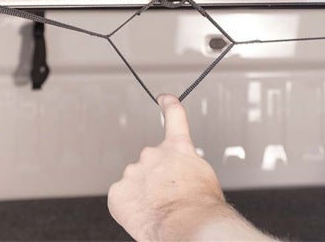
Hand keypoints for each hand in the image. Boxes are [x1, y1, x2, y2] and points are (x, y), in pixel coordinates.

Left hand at [107, 94, 270, 240]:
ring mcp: (133, 172)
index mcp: (178, 149)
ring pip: (135, 182)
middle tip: (168, 198)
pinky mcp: (118, 192)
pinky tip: (144, 216)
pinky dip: (130, 208)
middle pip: (151, 163)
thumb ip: (188, 167)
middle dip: (156, 178)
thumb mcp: (205, 178)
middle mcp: (153, 154)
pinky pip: (122, 198)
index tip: (163, 98)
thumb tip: (182, 176)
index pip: (174, 118)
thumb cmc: (201, 208)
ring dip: (143, 194)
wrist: (189, 226)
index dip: (168, 106)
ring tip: (159, 211)